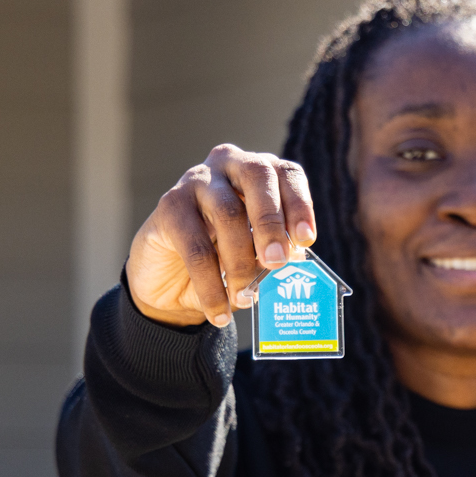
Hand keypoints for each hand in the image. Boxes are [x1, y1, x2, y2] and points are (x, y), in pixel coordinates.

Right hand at [126, 144, 317, 327]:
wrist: (170, 283)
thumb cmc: (224, 261)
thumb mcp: (256, 256)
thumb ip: (275, 252)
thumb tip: (294, 260)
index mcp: (260, 173)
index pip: (287, 173)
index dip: (299, 204)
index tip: (306, 239)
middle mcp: (230, 164)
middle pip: (257, 177)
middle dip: (271, 222)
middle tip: (276, 261)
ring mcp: (197, 180)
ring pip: (227, 212)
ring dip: (240, 261)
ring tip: (245, 298)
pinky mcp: (169, 206)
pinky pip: (196, 247)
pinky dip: (211, 286)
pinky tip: (220, 312)